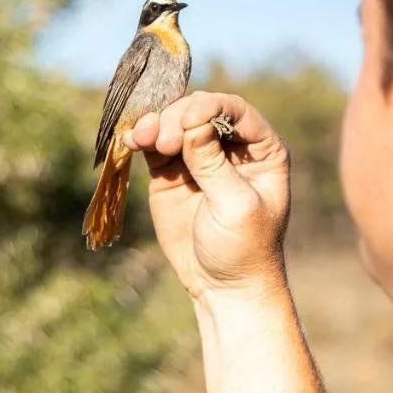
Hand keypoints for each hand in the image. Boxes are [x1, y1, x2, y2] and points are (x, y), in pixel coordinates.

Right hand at [122, 91, 290, 303]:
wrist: (223, 286)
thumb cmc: (244, 247)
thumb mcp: (235, 204)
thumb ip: (213, 163)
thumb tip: (193, 122)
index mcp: (261, 148)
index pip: (234, 110)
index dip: (210, 107)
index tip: (189, 120)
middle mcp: (230, 145)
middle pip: (199, 110)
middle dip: (178, 117)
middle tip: (166, 142)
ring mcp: (198, 155)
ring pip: (173, 122)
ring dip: (155, 124)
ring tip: (142, 139)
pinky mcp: (170, 171)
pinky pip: (153, 144)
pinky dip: (140, 138)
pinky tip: (131, 141)